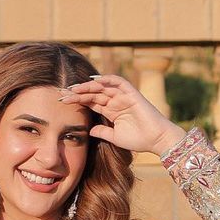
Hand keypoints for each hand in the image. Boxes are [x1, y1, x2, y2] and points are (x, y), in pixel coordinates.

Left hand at [59, 74, 184, 155]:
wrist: (156, 139)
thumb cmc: (139, 140)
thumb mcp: (115, 138)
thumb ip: (102, 132)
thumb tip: (89, 130)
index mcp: (111, 111)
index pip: (91, 102)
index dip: (77, 101)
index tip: (63, 102)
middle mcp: (116, 101)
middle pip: (93, 93)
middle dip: (78, 92)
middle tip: (63, 93)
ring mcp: (123, 96)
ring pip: (102, 87)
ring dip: (88, 86)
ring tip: (74, 88)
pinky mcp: (131, 93)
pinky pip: (118, 82)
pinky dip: (106, 79)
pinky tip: (94, 80)